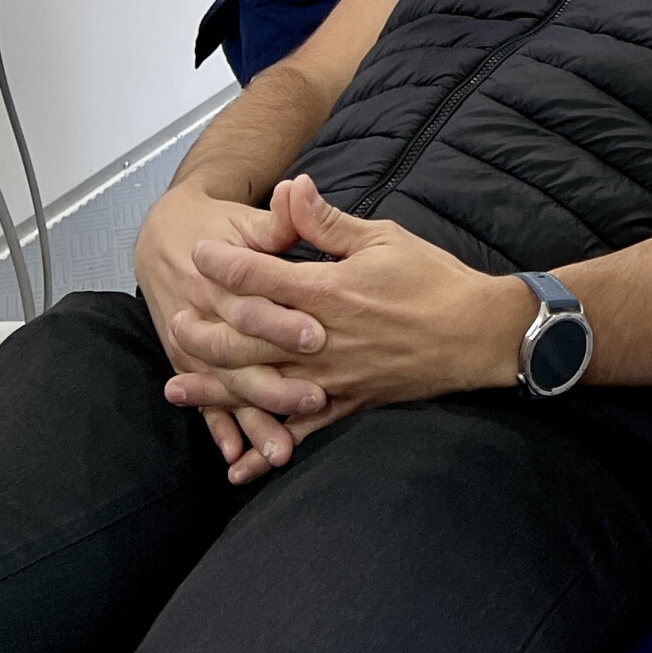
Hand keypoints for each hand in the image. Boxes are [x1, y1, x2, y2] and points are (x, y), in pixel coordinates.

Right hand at [137, 180, 307, 482]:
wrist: (162, 235)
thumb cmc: (215, 225)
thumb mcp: (245, 218)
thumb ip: (277, 218)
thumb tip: (298, 193)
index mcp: (221, 279)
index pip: (254, 302)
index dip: (283, 320)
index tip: (318, 334)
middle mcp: (205, 317)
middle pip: (242, 356)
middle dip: (276, 382)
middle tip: (314, 400)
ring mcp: (195, 346)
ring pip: (227, 389)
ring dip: (254, 420)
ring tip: (282, 449)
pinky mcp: (190, 363)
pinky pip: (207, 403)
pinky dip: (221, 430)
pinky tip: (239, 459)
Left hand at [160, 178, 533, 469]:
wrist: (476, 333)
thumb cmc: (432, 280)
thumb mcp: (382, 237)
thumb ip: (328, 222)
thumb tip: (293, 187)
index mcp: (330, 292)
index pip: (263, 278)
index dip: (227, 265)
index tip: (198, 254)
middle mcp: (323, 339)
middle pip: (249, 338)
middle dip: (206, 332)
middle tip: (175, 322)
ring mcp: (332, 378)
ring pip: (262, 387)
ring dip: (217, 389)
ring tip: (177, 388)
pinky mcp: (347, 404)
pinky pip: (300, 431)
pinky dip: (267, 447)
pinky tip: (237, 465)